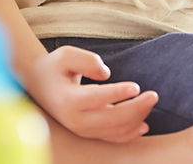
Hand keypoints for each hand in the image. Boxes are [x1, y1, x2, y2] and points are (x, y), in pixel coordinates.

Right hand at [22, 45, 157, 142]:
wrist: (37, 85)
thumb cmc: (55, 67)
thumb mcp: (65, 54)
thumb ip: (86, 60)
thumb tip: (106, 73)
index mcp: (67, 100)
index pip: (95, 99)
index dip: (116, 93)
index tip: (135, 86)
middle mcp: (74, 119)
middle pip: (109, 119)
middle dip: (135, 109)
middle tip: (154, 95)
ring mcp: (81, 129)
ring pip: (113, 130)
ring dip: (136, 118)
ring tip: (151, 101)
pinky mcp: (87, 132)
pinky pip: (110, 137)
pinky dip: (128, 134)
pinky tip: (144, 125)